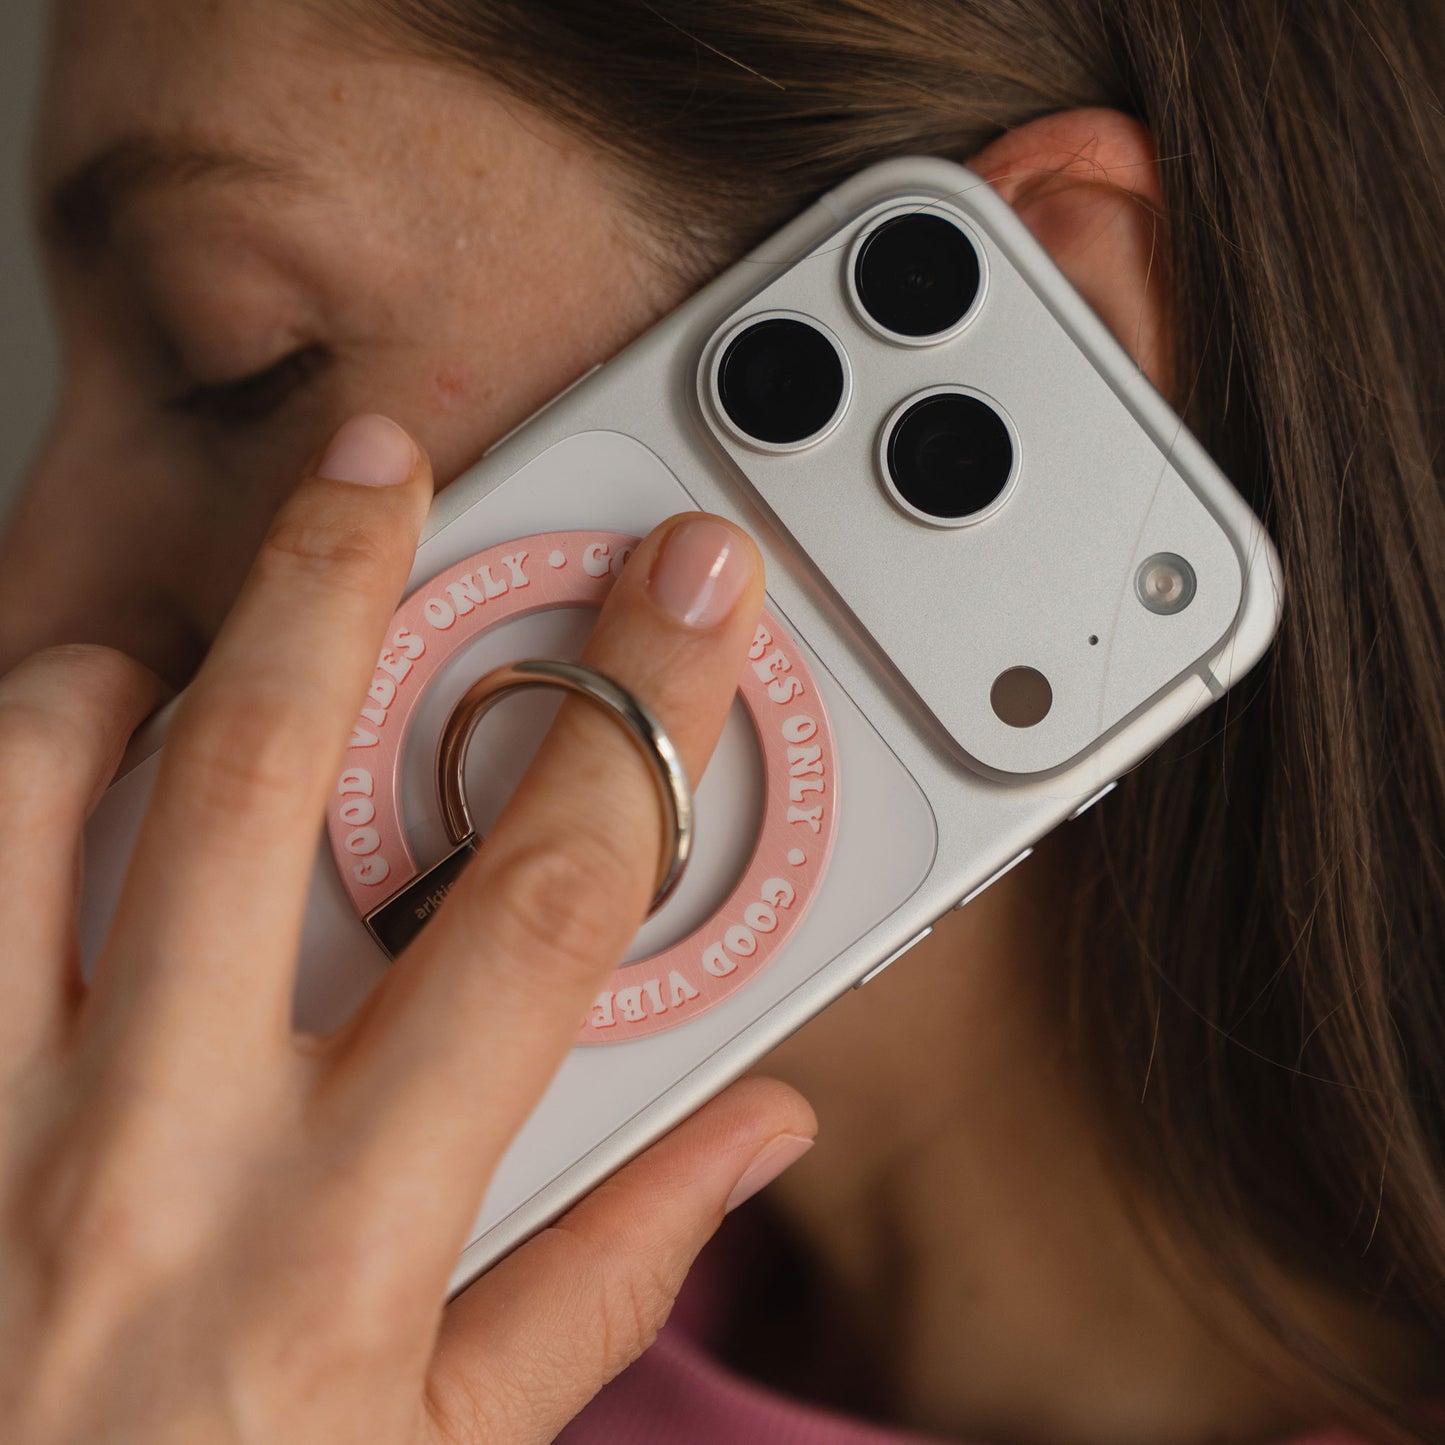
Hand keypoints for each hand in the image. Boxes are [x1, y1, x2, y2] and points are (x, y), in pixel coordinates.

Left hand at [0, 415, 815, 1444]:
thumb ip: (608, 1271)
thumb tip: (748, 1128)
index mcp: (340, 1238)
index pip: (541, 910)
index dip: (641, 718)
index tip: (686, 594)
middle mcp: (148, 1156)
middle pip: (256, 777)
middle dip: (342, 580)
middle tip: (383, 464)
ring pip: (25, 793)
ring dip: (111, 679)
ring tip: (179, 654)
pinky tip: (49, 791)